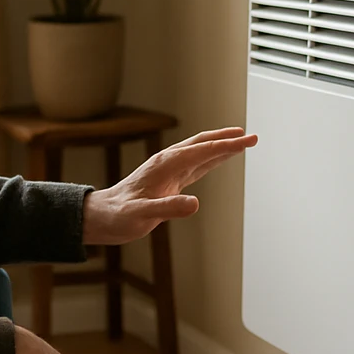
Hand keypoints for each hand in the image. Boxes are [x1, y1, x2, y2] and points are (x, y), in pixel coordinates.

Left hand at [82, 127, 257, 244]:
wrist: (102, 216)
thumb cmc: (118, 216)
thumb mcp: (141, 215)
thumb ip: (167, 209)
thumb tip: (195, 204)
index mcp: (165, 165)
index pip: (203, 151)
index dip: (227, 145)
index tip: (248, 140)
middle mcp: (168, 162)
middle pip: (203, 144)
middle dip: (228, 139)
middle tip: (251, 137)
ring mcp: (168, 170)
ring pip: (200, 153)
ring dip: (221, 147)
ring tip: (242, 142)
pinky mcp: (169, 180)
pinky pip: (195, 165)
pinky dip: (211, 159)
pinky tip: (219, 159)